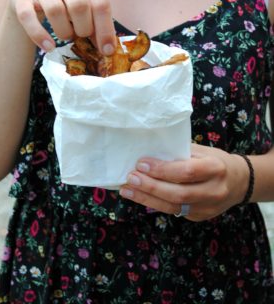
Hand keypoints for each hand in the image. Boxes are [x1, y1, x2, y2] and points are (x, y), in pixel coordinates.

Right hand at [8, 0, 115, 53]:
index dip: (105, 29)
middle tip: (81, 36)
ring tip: (65, 37)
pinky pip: (28, 17)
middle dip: (84, 29)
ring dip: (64, 32)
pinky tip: (48, 46)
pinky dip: (39, 35)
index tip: (107, 50)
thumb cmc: (64, 2)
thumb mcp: (84, 5)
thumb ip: (96, 21)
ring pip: (56, 10)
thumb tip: (108, 48)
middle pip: (79, 5)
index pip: (100, 2)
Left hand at [119, 144, 248, 220]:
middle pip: (178, 194)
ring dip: (146, 198)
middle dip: (150, 187)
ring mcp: (208, 208)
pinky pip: (173, 211)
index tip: (141, 163)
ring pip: (173, 207)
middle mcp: (214, 191)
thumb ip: (179, 153)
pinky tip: (140, 196)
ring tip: (128, 190)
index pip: (185, 172)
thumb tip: (149, 153)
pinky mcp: (200, 217)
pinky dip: (154, 203)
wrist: (239, 182)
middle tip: (130, 178)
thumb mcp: (202, 151)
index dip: (161, 170)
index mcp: (215, 169)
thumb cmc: (216, 161)